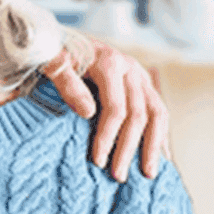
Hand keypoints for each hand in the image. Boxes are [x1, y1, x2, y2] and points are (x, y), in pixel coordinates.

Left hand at [43, 40, 169, 181]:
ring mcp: (139, 74)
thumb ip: (67, 83)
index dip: (107, 137)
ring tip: (148, 175)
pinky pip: (159, 110)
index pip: (115, 108)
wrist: (59, 36)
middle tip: (119, 177)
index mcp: (109, 62)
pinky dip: (161, 134)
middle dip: (129, 148)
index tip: (97, 162)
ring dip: (153, 146)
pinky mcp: (142, 82)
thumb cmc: (52, 51)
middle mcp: (130, 67)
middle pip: (138, 115)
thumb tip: (88, 113)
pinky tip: (162, 157)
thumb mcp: (51, 62)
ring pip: (157, 114)